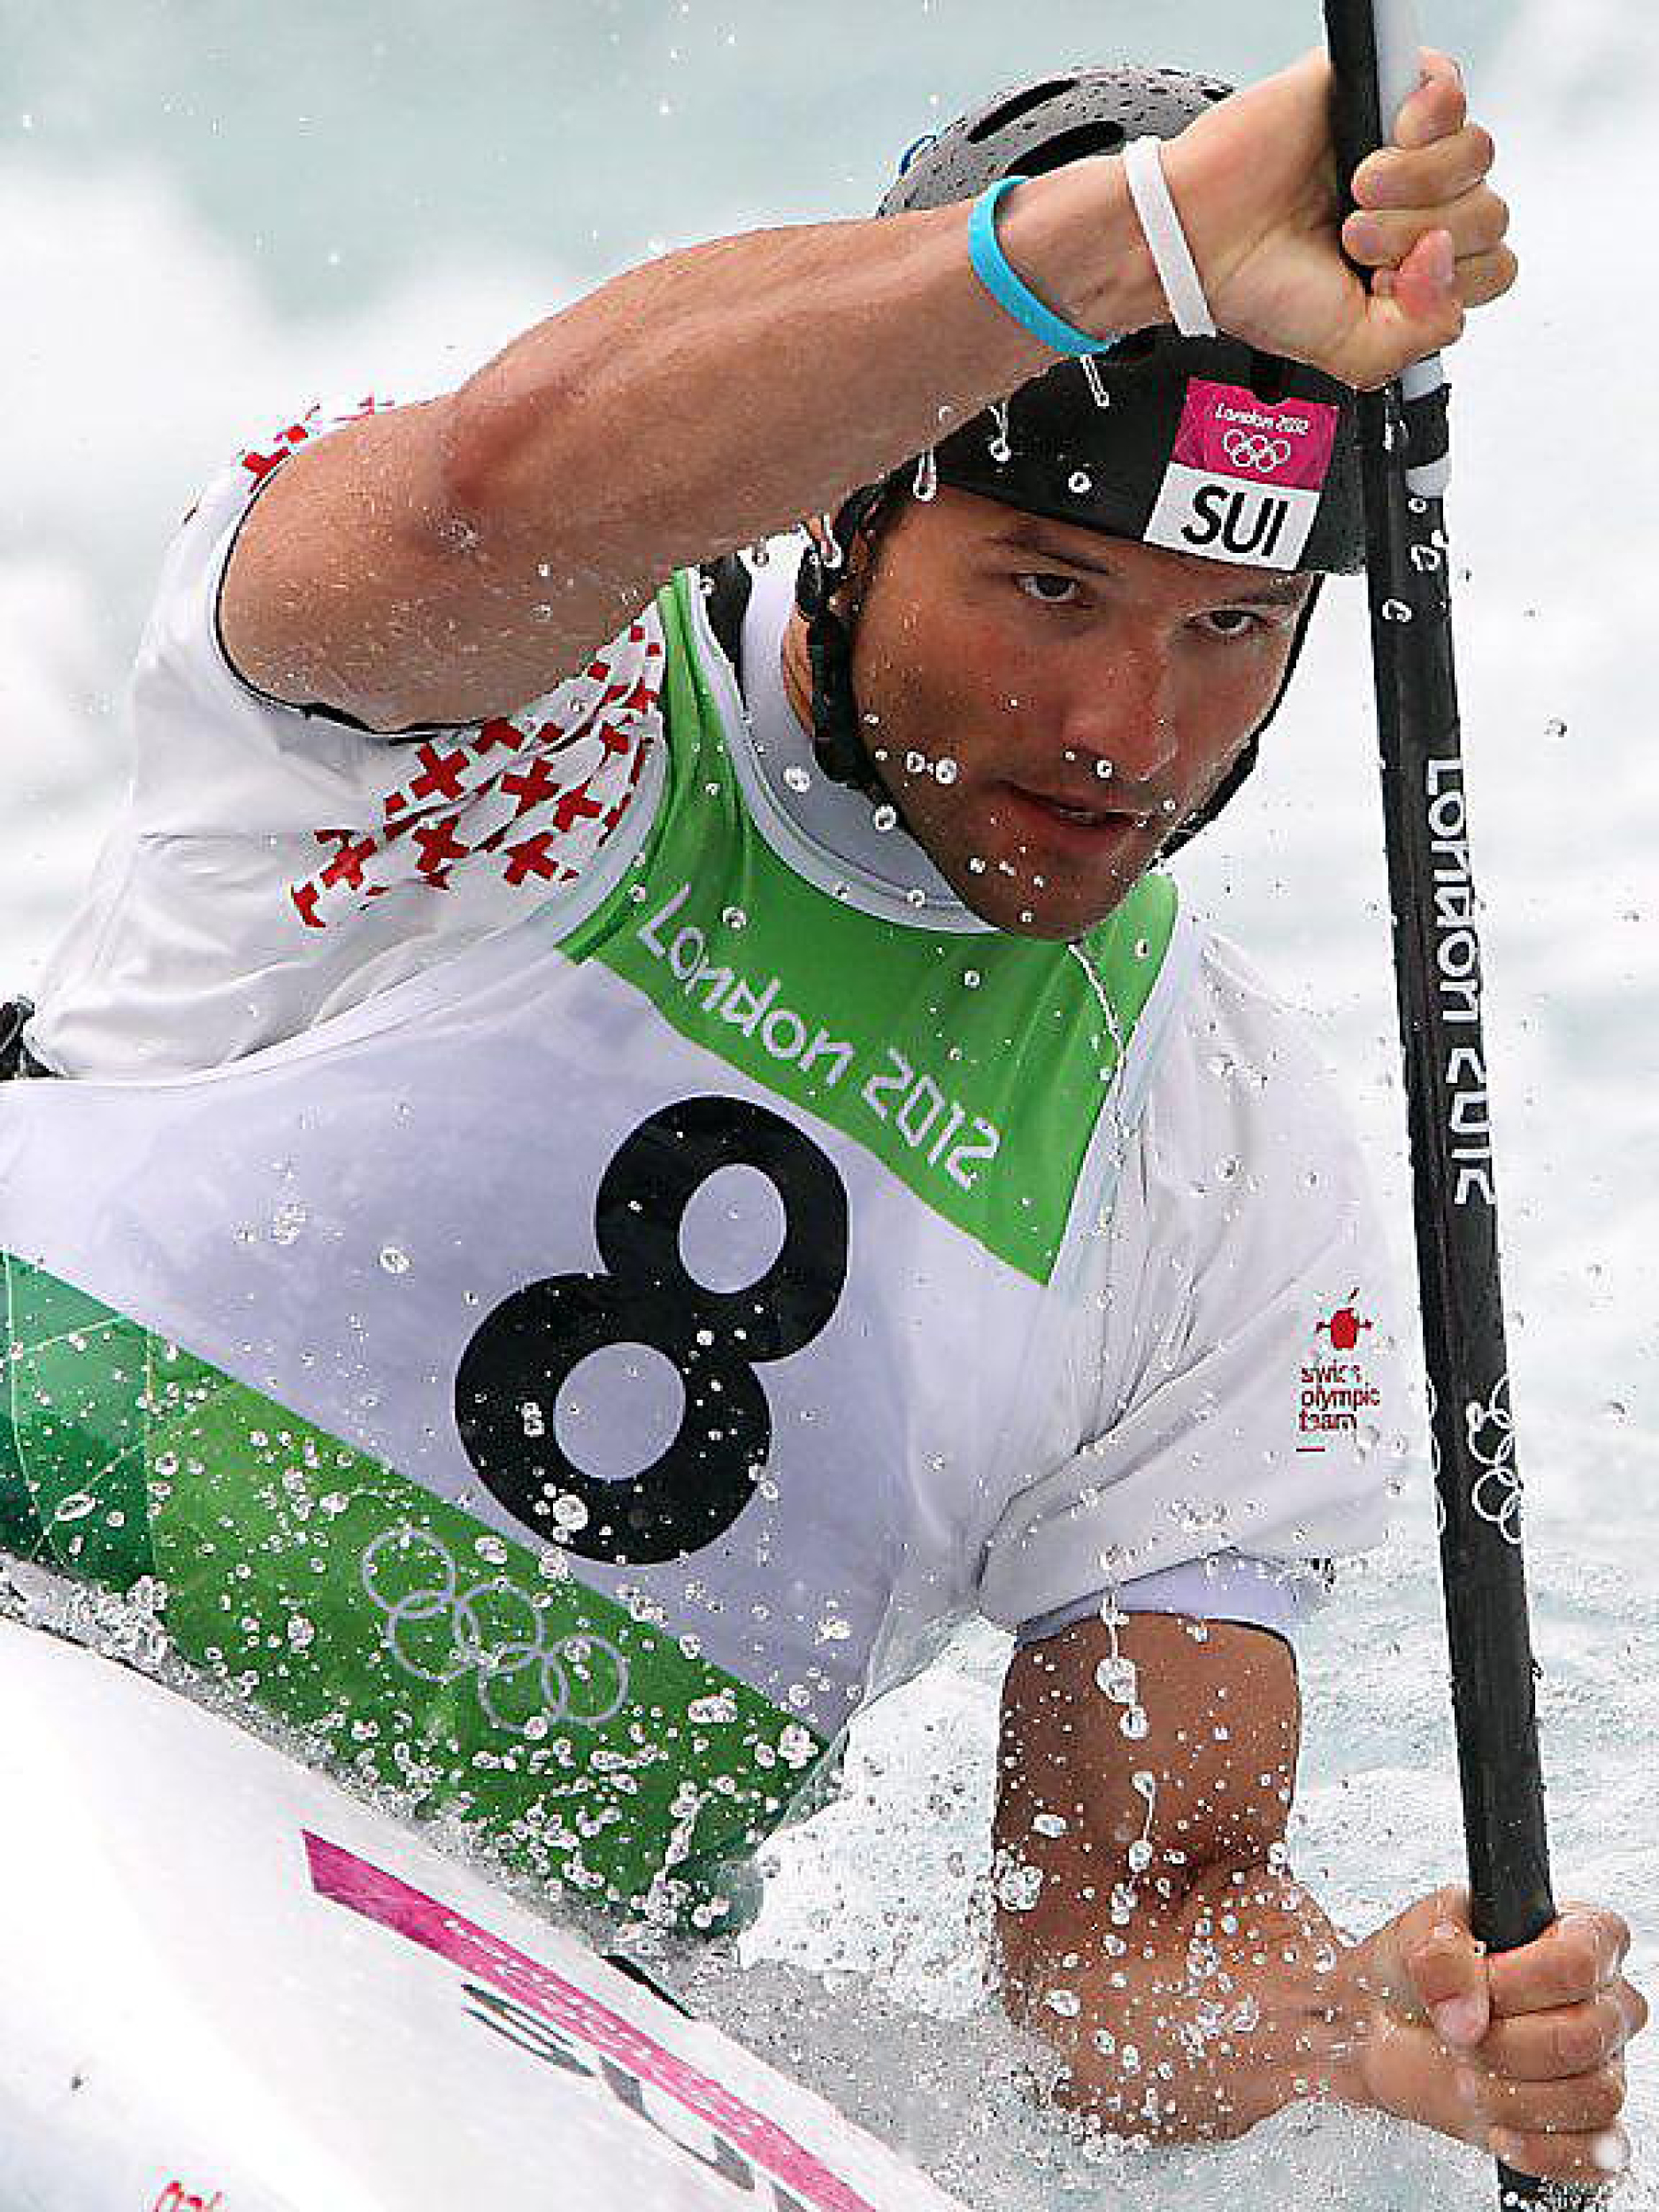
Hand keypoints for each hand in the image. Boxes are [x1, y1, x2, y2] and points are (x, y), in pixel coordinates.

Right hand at [1162, 48, 1515, 389]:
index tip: (1383, 284)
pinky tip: (1376, 146)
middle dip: (1415, 237)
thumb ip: (1421, 334)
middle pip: (1488, 216)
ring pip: (1476, 157)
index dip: (1444, 282)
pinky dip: (1423, 121)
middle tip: (1353, 239)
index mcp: (1415, 268)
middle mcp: (1418, 208)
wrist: (1198, 236)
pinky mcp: (1387, 89)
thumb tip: (1443, 263)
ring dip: (1413, 185)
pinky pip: (1451, 91)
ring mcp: (1407, 150)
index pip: (1489, 271)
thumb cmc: (1258, 285)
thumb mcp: (1351, 352)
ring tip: (1354, 195)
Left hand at [1353, 1885, 1646, 2184]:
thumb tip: (1466, 2012)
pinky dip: (1542, 2149)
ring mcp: (1599, 2064)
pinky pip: (1598, 2151)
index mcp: (1575, 1934)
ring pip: (1595, 2094)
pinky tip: (1498, 2129)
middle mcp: (1599, 2000)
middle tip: (1462, 2035)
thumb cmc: (1415, 1971)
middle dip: (1508, 2042)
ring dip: (1514, 2095)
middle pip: (1587, 2034)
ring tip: (1467, 2076)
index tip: (1484, 1983)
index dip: (1526, 1980)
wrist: (1385, 2027)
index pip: (1583, 1959)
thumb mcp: (1415, 1937)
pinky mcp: (1586, 2124)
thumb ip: (1442, 1957)